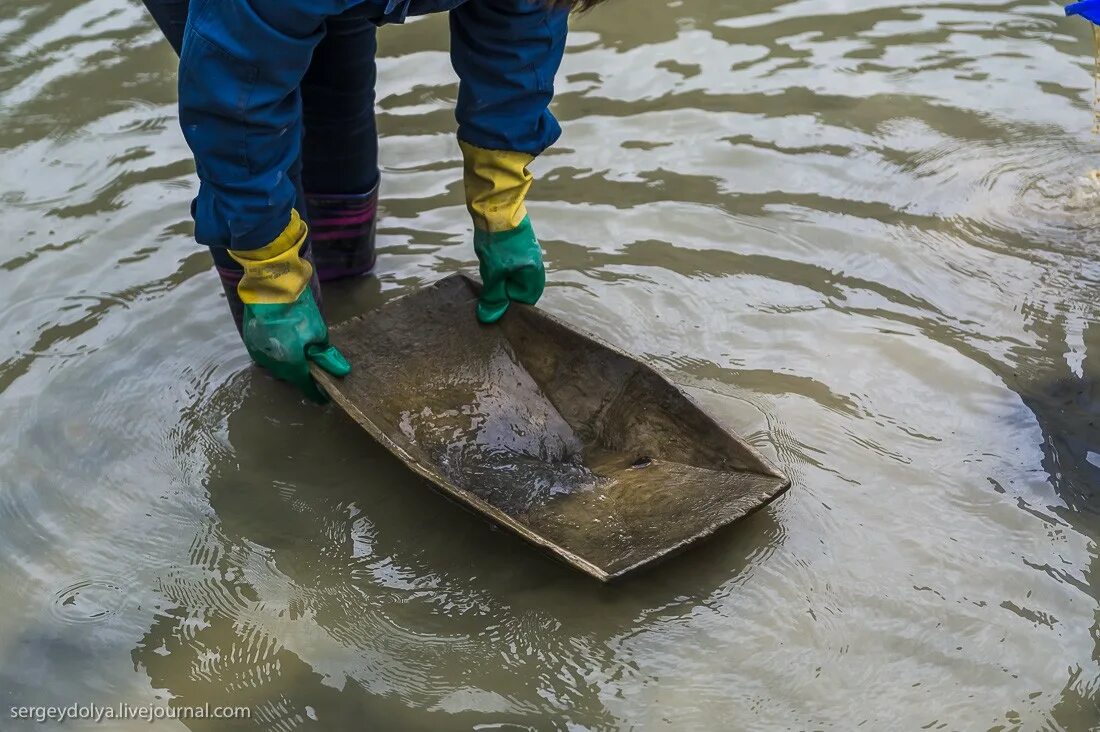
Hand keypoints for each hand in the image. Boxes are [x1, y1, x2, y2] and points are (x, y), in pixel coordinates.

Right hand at [230, 210, 350, 401]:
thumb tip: (341, 371)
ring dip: (288, 361)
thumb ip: (326, 355)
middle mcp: (272, 365)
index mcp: (291, 366)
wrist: (269, 286)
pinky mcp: (251, 342)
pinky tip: (284, 340)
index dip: (316, 393)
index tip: (324, 397)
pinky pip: (267, 353)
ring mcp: (259, 354)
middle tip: (313, 365)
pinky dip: (277, 350)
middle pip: (291, 375)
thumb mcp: (318, 333)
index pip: (306, 387)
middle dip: (302, 372)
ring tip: (298, 349)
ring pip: (278, 364)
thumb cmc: (297, 310)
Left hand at [473, 215, 544, 322]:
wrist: (496, 207)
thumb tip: (489, 318)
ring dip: (499, 275)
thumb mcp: (494, 273)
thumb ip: (493, 297)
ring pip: (513, 275)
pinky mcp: (520, 245)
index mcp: (534, 274)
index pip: (525, 301)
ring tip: (488, 265)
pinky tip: (489, 256)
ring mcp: (529, 253)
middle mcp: (536, 265)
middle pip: (520, 288)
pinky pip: (510, 263)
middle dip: (503, 288)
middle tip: (489, 280)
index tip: (494, 298)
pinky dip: (499, 264)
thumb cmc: (498, 242)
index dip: (509, 303)